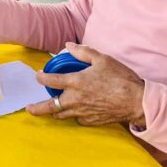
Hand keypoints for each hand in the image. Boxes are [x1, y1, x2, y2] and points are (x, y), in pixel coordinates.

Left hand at [26, 42, 146, 126]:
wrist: (137, 101)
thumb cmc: (120, 78)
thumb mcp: (102, 59)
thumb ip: (82, 52)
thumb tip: (68, 46)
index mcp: (76, 82)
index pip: (50, 80)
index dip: (41, 77)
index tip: (38, 76)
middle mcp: (76, 99)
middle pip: (50, 106)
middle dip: (37, 108)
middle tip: (29, 108)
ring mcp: (83, 112)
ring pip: (62, 115)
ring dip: (55, 111)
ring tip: (51, 109)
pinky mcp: (91, 121)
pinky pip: (78, 119)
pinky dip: (74, 115)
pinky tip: (76, 110)